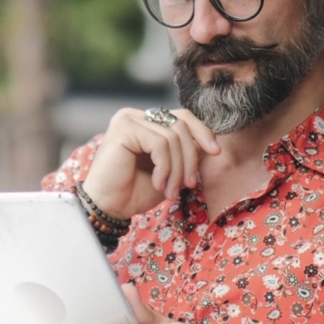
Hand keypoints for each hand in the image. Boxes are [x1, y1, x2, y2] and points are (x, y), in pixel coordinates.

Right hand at [81, 108, 219, 218]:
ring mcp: (128, 119)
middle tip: (190, 184)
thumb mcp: (169, 170)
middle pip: (181, 125)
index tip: (215, 152)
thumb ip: (184, 153)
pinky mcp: (124, 128)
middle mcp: (135, 116)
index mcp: (145, 122)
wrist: (108, 207)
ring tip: (170, 190)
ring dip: (178, 169)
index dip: (202, 132)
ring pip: (173, 137)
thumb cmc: (135, 191)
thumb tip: (212, 143)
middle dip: (190, 158)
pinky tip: (157, 183)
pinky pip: (160, 144)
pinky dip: (165, 167)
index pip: (182, 116)